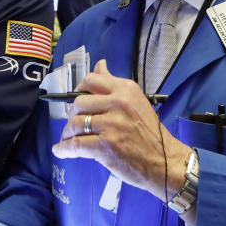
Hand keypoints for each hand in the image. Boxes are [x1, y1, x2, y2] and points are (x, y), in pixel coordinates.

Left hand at [52, 59, 190, 200]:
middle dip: (72, 114)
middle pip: (79, 103)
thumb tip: (100, 64)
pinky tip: (61, 151)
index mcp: (125, 90)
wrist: (164, 162)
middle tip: (75, 124)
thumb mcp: (135, 102)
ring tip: (69, 139)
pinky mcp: (105, 146)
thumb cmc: (149, 134)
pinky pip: (75, 144)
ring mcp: (111, 125)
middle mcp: (118, 103)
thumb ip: (113, 85)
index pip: (91, 81)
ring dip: (68, 133)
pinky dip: (64, 149)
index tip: (78, 101)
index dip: (79, 91)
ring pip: (75, 123)